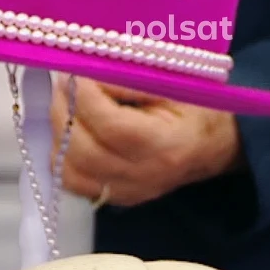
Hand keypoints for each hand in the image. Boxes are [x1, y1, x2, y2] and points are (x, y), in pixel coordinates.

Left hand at [50, 76, 242, 207]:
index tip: (76, 72)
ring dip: (59, 129)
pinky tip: (69, 129)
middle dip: (65, 109)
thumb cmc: (198, 110)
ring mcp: (124, 192)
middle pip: (83, 149)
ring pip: (69, 167)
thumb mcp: (177, 85)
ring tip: (65, 102)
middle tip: (63, 82)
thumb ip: (132, 80)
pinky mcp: (110, 197)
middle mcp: (142, 176)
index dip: (87, 98)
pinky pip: (70, 179)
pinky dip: (61, 152)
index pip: (113, 127)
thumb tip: (88, 72)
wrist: (210, 147)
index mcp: (167, 147)